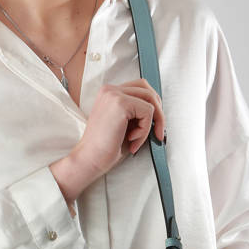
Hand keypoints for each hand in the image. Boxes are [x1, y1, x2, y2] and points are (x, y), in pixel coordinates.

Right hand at [49, 78, 165, 205]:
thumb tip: (159, 112)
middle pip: (147, 90)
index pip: (140, 88)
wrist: (89, 160)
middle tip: (157, 133)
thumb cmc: (105, 148)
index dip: (151, 106)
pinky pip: (148, 112)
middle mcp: (110, 90)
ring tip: (138, 139)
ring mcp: (114, 94)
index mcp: (109, 93)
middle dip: (158, 113)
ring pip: (150, 100)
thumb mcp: (124, 125)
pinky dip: (145, 130)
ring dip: (151, 123)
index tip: (154, 126)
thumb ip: (137, 113)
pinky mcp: (120, 103)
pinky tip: (132, 140)